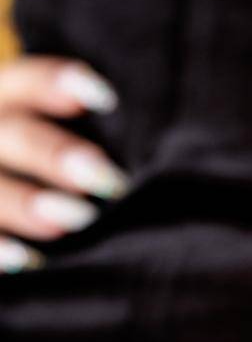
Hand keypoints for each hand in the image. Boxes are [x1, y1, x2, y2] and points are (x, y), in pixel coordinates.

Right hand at [0, 56, 125, 274]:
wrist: (8, 201)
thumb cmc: (54, 162)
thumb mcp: (62, 132)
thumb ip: (94, 132)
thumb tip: (147, 150)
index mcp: (6, 98)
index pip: (27, 82)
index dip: (58, 84)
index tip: (108, 99)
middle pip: (15, 135)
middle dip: (57, 154)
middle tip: (107, 178)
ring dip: (29, 203)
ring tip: (79, 218)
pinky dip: (0, 248)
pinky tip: (29, 259)